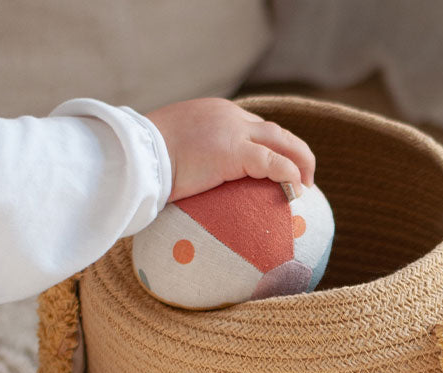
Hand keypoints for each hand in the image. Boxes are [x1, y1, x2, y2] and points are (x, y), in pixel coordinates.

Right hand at [145, 98, 315, 201]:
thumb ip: (195, 159)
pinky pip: (273, 163)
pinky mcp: (234, 151)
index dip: (273, 147)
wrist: (135, 154)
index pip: (254, 126)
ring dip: (302, 163)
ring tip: (307, 186)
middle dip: (296, 153)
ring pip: (283, 141)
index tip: (281, 167)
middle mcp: (228, 116)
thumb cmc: (147, 160)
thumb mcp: (175, 151)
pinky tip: (297, 190)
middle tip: (304, 178)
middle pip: (275, 131)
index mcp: (216, 113)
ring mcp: (232, 130)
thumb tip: (195, 185)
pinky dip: (290, 175)